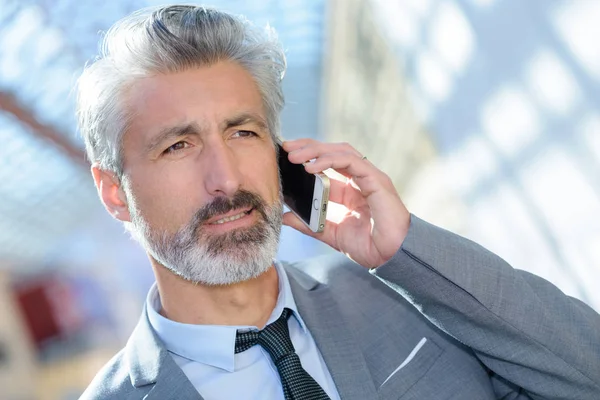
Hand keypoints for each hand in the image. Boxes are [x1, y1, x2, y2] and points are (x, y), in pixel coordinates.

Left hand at [281, 139, 410, 268]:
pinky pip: (351, 161)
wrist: (391, 257)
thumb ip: (309, 224)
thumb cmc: (368, 246)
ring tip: (294, 156)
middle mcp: (359, 179)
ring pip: (341, 152)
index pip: (327, 164)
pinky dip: (329, 160)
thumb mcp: (330, 234)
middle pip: (332, 152)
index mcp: (349, 190)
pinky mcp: (376, 180)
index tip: (285, 157)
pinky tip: (311, 167)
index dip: (307, 156)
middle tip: (286, 148)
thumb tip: (284, 217)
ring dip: (316, 150)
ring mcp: (369, 177)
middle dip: (308, 147)